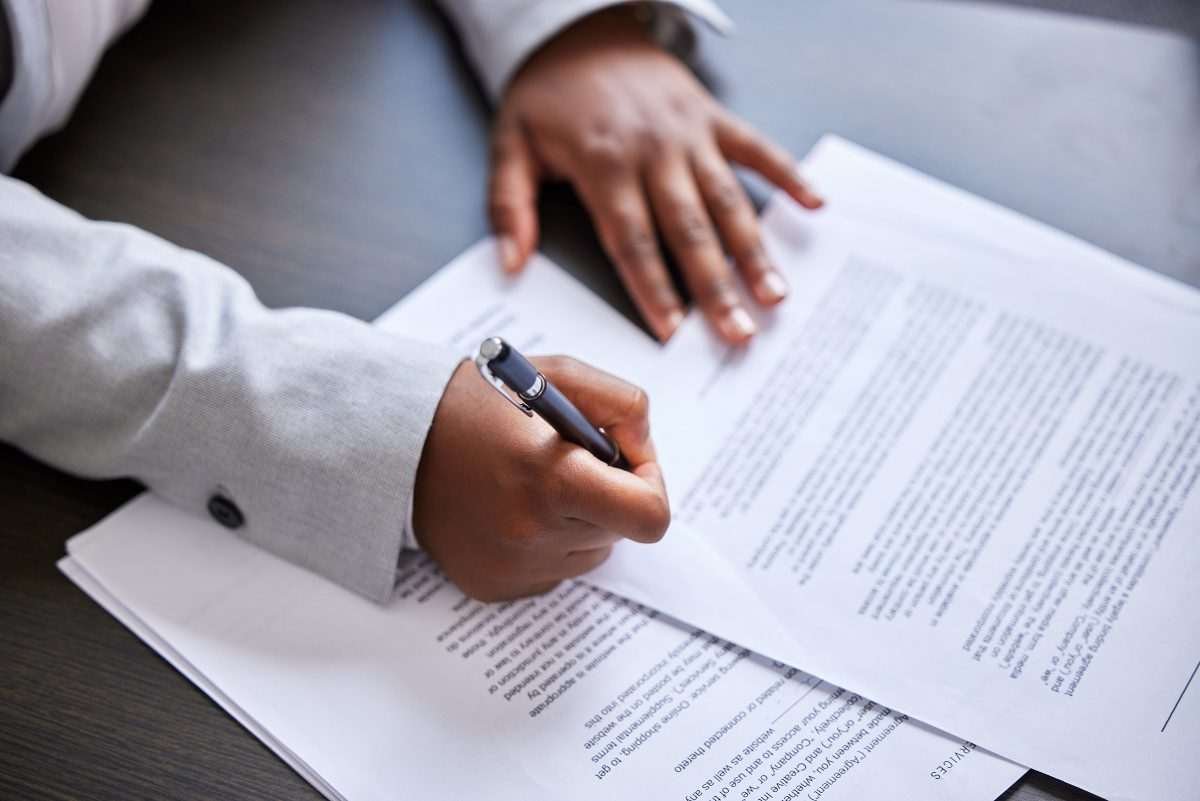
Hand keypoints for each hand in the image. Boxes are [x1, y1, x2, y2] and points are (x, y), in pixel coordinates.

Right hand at [412, 356, 669, 600]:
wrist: (395, 439)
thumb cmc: (479, 402)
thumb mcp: (557, 375)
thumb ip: (621, 405)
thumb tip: (644, 451)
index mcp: (552, 480)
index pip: (649, 517)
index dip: (650, 486)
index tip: (626, 463)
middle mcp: (533, 534)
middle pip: (619, 531)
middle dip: (607, 494)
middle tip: (568, 461)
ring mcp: (512, 569)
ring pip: (587, 553)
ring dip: (577, 520)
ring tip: (533, 482)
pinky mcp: (493, 587)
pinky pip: (552, 571)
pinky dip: (546, 542)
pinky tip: (509, 508)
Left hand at [489, 7, 822, 344]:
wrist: (580, 27)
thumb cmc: (547, 94)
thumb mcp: (510, 143)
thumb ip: (509, 206)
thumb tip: (511, 265)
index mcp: (603, 165)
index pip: (632, 240)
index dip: (653, 289)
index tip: (673, 333)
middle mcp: (653, 152)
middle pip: (688, 231)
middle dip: (715, 288)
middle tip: (738, 334)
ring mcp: (689, 133)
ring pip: (727, 200)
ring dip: (754, 251)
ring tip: (775, 295)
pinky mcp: (713, 116)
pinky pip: (757, 148)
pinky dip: (788, 174)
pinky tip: (815, 205)